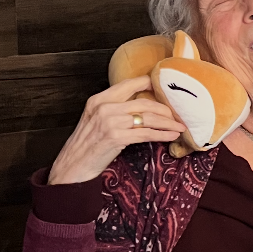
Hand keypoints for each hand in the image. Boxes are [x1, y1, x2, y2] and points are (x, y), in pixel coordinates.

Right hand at [48, 76, 186, 183]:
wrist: (72, 167)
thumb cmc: (86, 146)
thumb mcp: (95, 121)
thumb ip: (113, 110)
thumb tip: (139, 107)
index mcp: (99, 99)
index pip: (129, 84)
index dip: (150, 85)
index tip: (166, 90)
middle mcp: (104, 107)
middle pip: (143, 102)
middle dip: (165, 109)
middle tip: (177, 115)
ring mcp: (109, 121)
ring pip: (148, 117)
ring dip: (168, 123)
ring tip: (180, 126)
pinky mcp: (115, 137)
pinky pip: (145, 133)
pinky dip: (162, 135)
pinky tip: (171, 136)